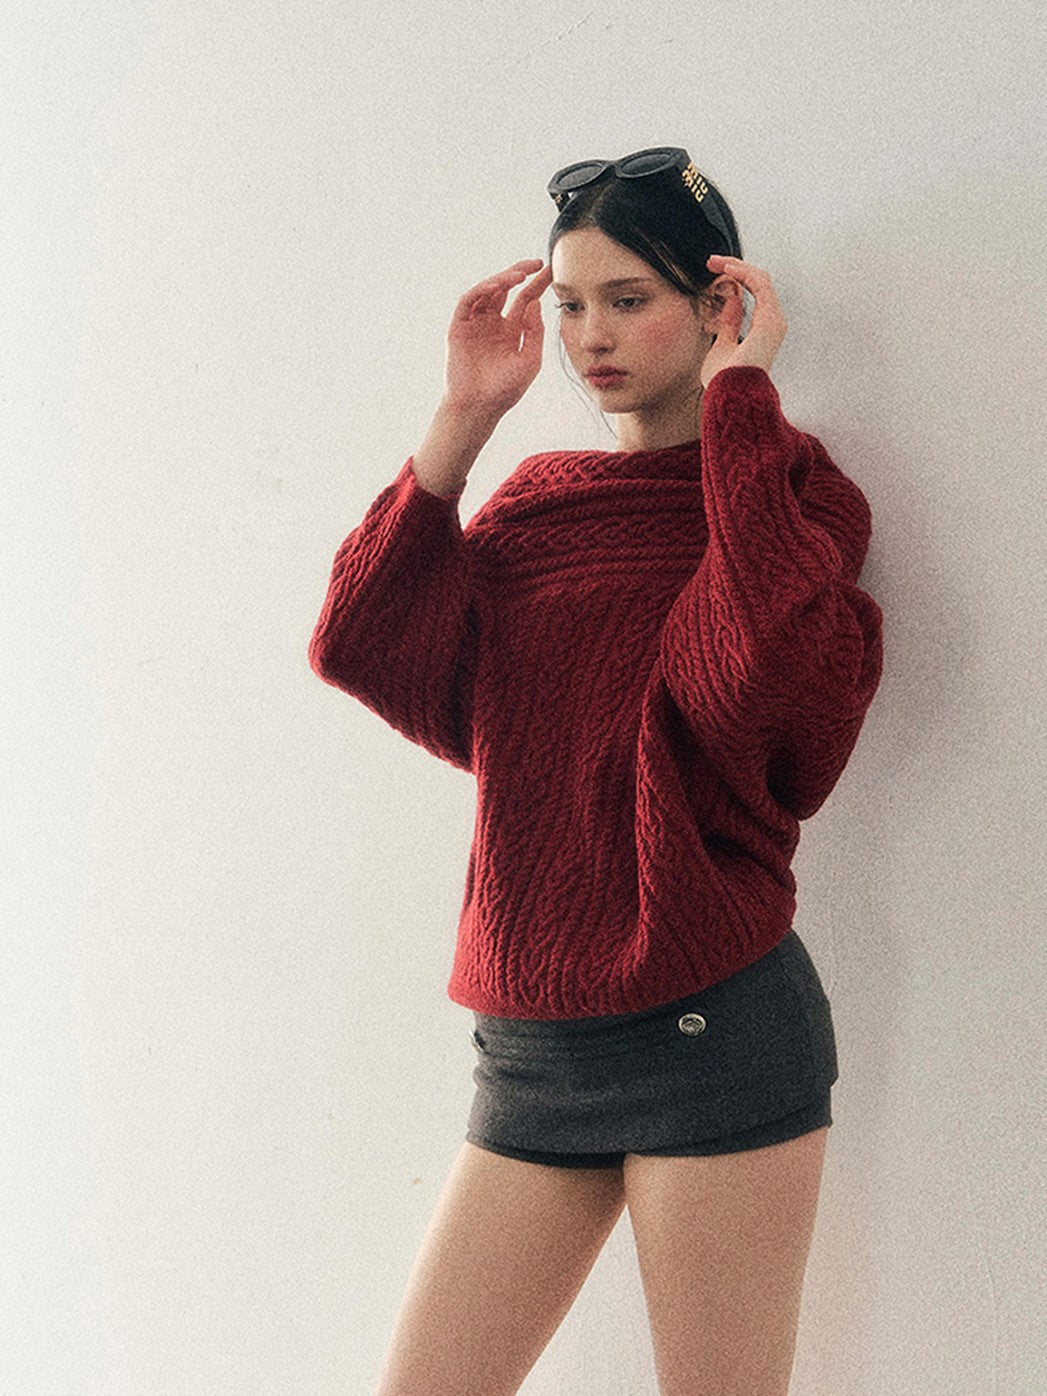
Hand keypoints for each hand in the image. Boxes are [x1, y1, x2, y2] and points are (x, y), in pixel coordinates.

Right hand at [442, 259, 553, 420]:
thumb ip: (534, 331)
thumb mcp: (530, 360)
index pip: (525, 299)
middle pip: (507, 289)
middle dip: (520, 272)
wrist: (480, 407)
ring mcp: (475, 323)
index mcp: (511, 330)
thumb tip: (535, 302)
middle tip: (536, 263)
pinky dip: (482, 290)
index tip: (551, 270)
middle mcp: (493, 323)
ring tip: (520, 275)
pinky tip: (497, 286)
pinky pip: (469, 301)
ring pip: (488, 291)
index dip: (537, 284)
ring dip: (503, 279)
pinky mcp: (459, 326)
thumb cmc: (505, 389)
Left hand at [699, 255, 787, 389]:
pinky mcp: (770, 318)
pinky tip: (726, 268)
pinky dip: (743, 272)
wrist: (729, 396)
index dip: (735, 279)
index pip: (754, 292)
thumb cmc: (723, 381)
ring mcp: (773, 320)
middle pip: (758, 282)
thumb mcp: (722, 347)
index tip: (713, 272)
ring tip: (715, 261)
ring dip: (737, 266)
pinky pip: (760, 284)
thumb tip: (732, 302)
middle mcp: (772, 323)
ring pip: (760, 279)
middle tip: (711, 261)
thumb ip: (729, 325)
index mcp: (763, 330)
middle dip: (734, 268)